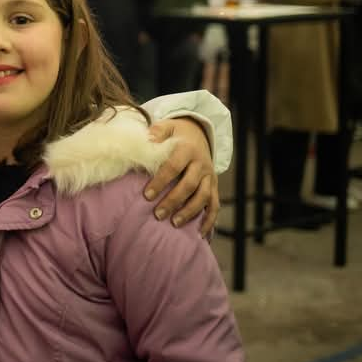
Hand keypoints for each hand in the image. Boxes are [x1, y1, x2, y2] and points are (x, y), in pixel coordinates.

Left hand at [144, 117, 218, 236]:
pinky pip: (214, 205)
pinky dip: (209, 220)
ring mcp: (210, 176)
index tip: (147, 195)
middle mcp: (202, 164)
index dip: (161, 181)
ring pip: (203, 197)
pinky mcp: (214, 186)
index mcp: (188, 149)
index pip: (174, 167)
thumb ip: (156, 132)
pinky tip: (200, 234)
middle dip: (173, 201)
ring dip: (190, 212)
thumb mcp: (167, 127)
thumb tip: (146, 140)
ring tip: (174, 223)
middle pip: (189, 185)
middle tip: (158, 214)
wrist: (198, 133)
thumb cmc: (176, 133)